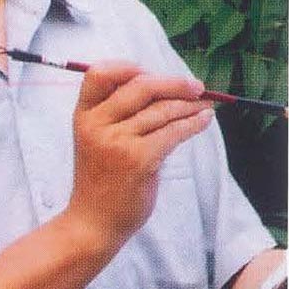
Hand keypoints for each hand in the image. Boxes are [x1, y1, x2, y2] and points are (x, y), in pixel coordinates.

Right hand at [65, 63, 213, 256]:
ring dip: (189, 106)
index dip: (126, 67)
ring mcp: (117, 142)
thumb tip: (162, 86)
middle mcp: (97, 124)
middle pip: (140, 86)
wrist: (93, 221)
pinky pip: (173, 132)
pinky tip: (203, 121)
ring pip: (161, 110)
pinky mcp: (139, 160)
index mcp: (83, 115)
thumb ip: (116, 113)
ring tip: (204, 106)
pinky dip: (193, 124)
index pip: (99, 74)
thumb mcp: (95, 140)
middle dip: (173, 83)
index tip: (148, 72)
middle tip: (195, 87)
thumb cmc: (100, 179)